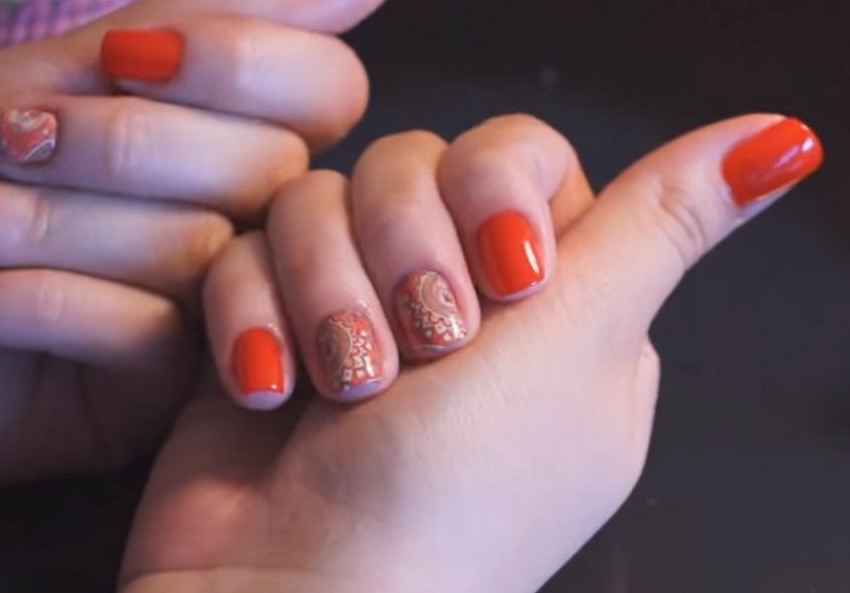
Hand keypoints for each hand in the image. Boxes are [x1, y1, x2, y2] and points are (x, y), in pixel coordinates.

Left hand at [0, 0, 381, 482]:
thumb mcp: (55, 72)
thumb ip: (199, 23)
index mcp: (230, 134)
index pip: (324, 90)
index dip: (242, 65)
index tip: (126, 57)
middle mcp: (237, 223)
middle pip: (268, 171)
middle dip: (117, 146)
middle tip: (1, 140)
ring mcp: (207, 311)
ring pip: (202, 253)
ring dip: (51, 222)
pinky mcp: (162, 390)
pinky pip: (154, 336)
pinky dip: (40, 302)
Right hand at [119, 114, 821, 591]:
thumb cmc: (449, 505)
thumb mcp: (577, 349)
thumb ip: (658, 230)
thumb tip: (770, 145)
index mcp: (552, 303)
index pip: (518, 156)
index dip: (492, 189)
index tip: (505, 274)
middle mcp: (455, 298)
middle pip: (410, 165)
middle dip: (399, 252)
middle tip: (417, 350)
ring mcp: (354, 304)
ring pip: (319, 202)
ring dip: (320, 293)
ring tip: (334, 387)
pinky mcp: (271, 320)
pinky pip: (246, 251)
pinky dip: (251, 320)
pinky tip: (269, 392)